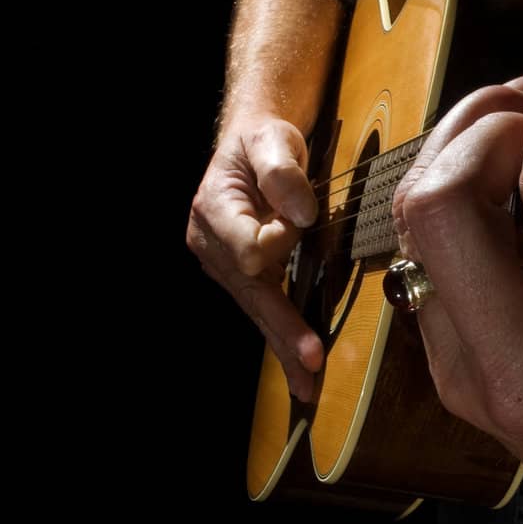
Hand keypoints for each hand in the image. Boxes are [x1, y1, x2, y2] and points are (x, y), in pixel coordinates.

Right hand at [187, 114, 323, 400]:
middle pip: (251, 293)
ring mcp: (222, 264)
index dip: (279, 242)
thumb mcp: (272, 139)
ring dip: (283, 344)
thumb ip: (282, 171)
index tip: (303, 217)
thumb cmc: (263, 140)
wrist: (251, 144)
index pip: (249, 248)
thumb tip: (299, 212)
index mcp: (214, 211)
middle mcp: (211, 244)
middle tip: (311, 361)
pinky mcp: (240, 275)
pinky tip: (297, 366)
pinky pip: (262, 308)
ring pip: (256, 310)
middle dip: (282, 328)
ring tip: (307, 384)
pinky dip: (281, 336)